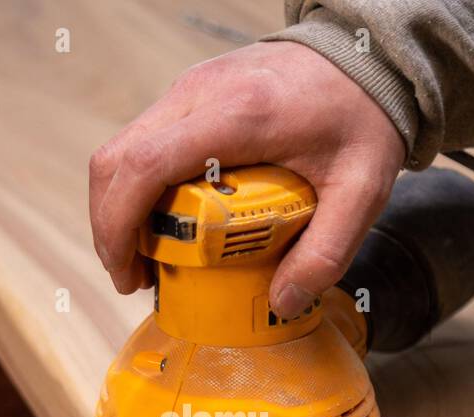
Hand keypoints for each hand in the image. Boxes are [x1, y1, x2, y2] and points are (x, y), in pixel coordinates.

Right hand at [89, 41, 405, 318]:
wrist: (362, 57)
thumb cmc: (361, 116)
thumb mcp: (361, 190)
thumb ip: (327, 252)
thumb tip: (281, 303)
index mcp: (238, 115)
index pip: (145, 164)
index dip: (119, 224)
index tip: (128, 273)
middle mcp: (200, 93)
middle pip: (117, 159)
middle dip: (111, 228)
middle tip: (134, 278)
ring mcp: (188, 89)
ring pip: (121, 150)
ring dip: (119, 209)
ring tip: (146, 259)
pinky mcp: (188, 95)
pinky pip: (142, 143)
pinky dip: (138, 189)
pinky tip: (164, 223)